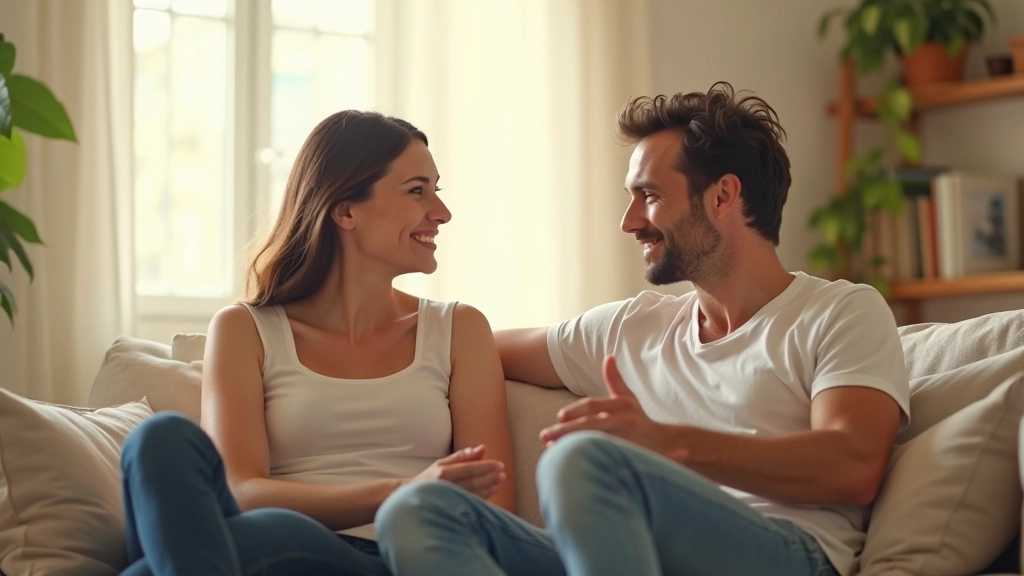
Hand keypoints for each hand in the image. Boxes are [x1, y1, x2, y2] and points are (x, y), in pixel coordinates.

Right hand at [411, 445, 505, 499]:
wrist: (409, 498)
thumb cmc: (428, 479)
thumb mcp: (442, 464)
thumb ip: (463, 456)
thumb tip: (483, 448)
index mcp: (444, 473)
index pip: (470, 469)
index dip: (487, 467)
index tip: (500, 465)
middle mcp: (446, 487)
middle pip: (474, 482)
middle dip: (491, 478)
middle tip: (503, 475)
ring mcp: (448, 500)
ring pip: (474, 495)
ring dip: (490, 489)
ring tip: (500, 483)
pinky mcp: (450, 510)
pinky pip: (470, 504)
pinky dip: (482, 500)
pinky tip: (491, 494)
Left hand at [540, 356, 677, 457]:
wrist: (667, 443)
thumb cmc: (639, 420)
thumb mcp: (628, 398)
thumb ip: (615, 380)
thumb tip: (609, 357)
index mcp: (621, 404)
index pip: (593, 405)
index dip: (575, 410)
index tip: (559, 416)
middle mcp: (625, 420)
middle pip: (590, 424)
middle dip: (565, 430)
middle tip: (544, 435)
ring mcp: (628, 440)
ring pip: (594, 442)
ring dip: (571, 446)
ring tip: (551, 449)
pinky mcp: (629, 456)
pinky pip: (603, 457)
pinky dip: (585, 458)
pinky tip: (570, 461)